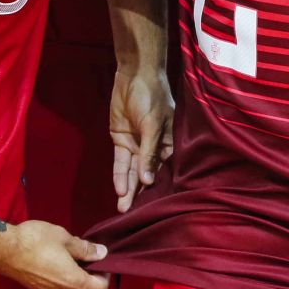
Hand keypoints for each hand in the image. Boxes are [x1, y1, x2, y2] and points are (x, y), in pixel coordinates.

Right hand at [0, 219, 110, 288]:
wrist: (1, 248)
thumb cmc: (35, 240)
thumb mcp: (64, 238)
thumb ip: (84, 249)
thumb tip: (101, 253)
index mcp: (71, 280)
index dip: (106, 277)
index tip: (102, 261)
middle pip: (83, 286)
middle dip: (87, 270)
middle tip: (83, 249)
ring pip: (68, 284)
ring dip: (72, 270)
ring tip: (65, 249)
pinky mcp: (34, 288)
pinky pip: (54, 283)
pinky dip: (59, 272)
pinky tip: (51, 254)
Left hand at [110, 66, 173, 211]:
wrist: (135, 74)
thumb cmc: (152, 97)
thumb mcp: (153, 125)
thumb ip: (149, 154)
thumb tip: (148, 180)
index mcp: (168, 143)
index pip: (164, 169)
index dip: (159, 187)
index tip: (155, 207)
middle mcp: (153, 147)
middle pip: (146, 174)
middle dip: (139, 193)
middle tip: (132, 214)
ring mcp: (137, 144)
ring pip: (131, 171)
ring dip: (127, 188)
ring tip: (123, 208)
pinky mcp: (121, 139)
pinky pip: (120, 161)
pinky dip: (119, 175)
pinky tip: (120, 190)